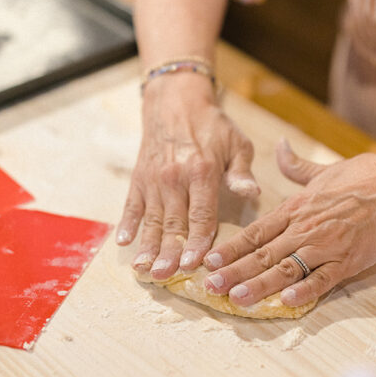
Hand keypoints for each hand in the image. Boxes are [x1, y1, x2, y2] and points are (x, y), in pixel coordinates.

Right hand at [116, 74, 258, 279]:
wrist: (176, 100)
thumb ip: (241, 172)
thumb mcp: (237, 143)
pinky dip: (126, 223)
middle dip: (169, 252)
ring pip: (150, 219)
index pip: (201, 215)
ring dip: (146, 245)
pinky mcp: (139, 178)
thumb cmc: (212, 125)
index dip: (198, 242)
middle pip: (173, 222)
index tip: (195, 264)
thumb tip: (252, 193)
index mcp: (202, 172)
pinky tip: (123, 242)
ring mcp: (154, 179)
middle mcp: (175, 177)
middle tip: (164, 276)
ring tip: (143, 268)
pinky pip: (131, 204)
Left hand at [199, 138, 375, 306]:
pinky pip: (323, 279)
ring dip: (259, 285)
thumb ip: (296, 166)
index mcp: (297, 208)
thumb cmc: (367, 175)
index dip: (231, 248)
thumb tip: (279, 146)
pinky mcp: (350, 260)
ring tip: (236, 299)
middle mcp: (306, 227)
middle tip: (209, 287)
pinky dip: (305, 290)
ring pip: (286, 269)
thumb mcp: (325, 169)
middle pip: (263, 254)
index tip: (209, 261)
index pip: (256, 232)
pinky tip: (287, 301)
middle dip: (234, 272)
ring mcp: (327, 245)